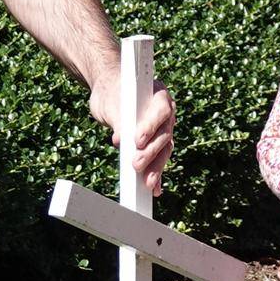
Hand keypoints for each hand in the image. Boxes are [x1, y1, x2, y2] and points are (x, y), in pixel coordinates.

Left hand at [89, 70, 175, 196]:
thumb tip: (121, 140)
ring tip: (146, 182)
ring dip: (155, 166)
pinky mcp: (157, 142)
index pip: (160, 111)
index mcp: (159, 95)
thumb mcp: (112, 104)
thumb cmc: (113, 93)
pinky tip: (153, 188)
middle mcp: (167, 112)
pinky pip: (159, 158)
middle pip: (164, 134)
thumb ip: (119, 120)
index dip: (150, 126)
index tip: (137, 141)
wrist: (113, 92)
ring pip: (164, 149)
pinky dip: (156, 173)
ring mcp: (164, 128)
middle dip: (150, 151)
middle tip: (135, 164)